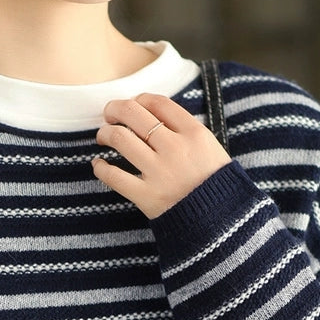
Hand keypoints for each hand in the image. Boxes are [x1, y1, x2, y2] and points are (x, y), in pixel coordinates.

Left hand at [92, 93, 230, 218]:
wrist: (221, 221)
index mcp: (193, 133)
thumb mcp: (210, 148)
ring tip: (103, 136)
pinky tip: (98, 164)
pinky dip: (101, 167)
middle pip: (134, 114)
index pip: (158, 103)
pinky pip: (114, 177)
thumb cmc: (215, 183)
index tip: (133, 104)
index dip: (139, 99)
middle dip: (115, 109)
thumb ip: (185, 130)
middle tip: (109, 114)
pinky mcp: (146, 196)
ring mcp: (159, 172)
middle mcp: (175, 149)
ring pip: (120, 139)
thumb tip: (153, 115)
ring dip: (105, 133)